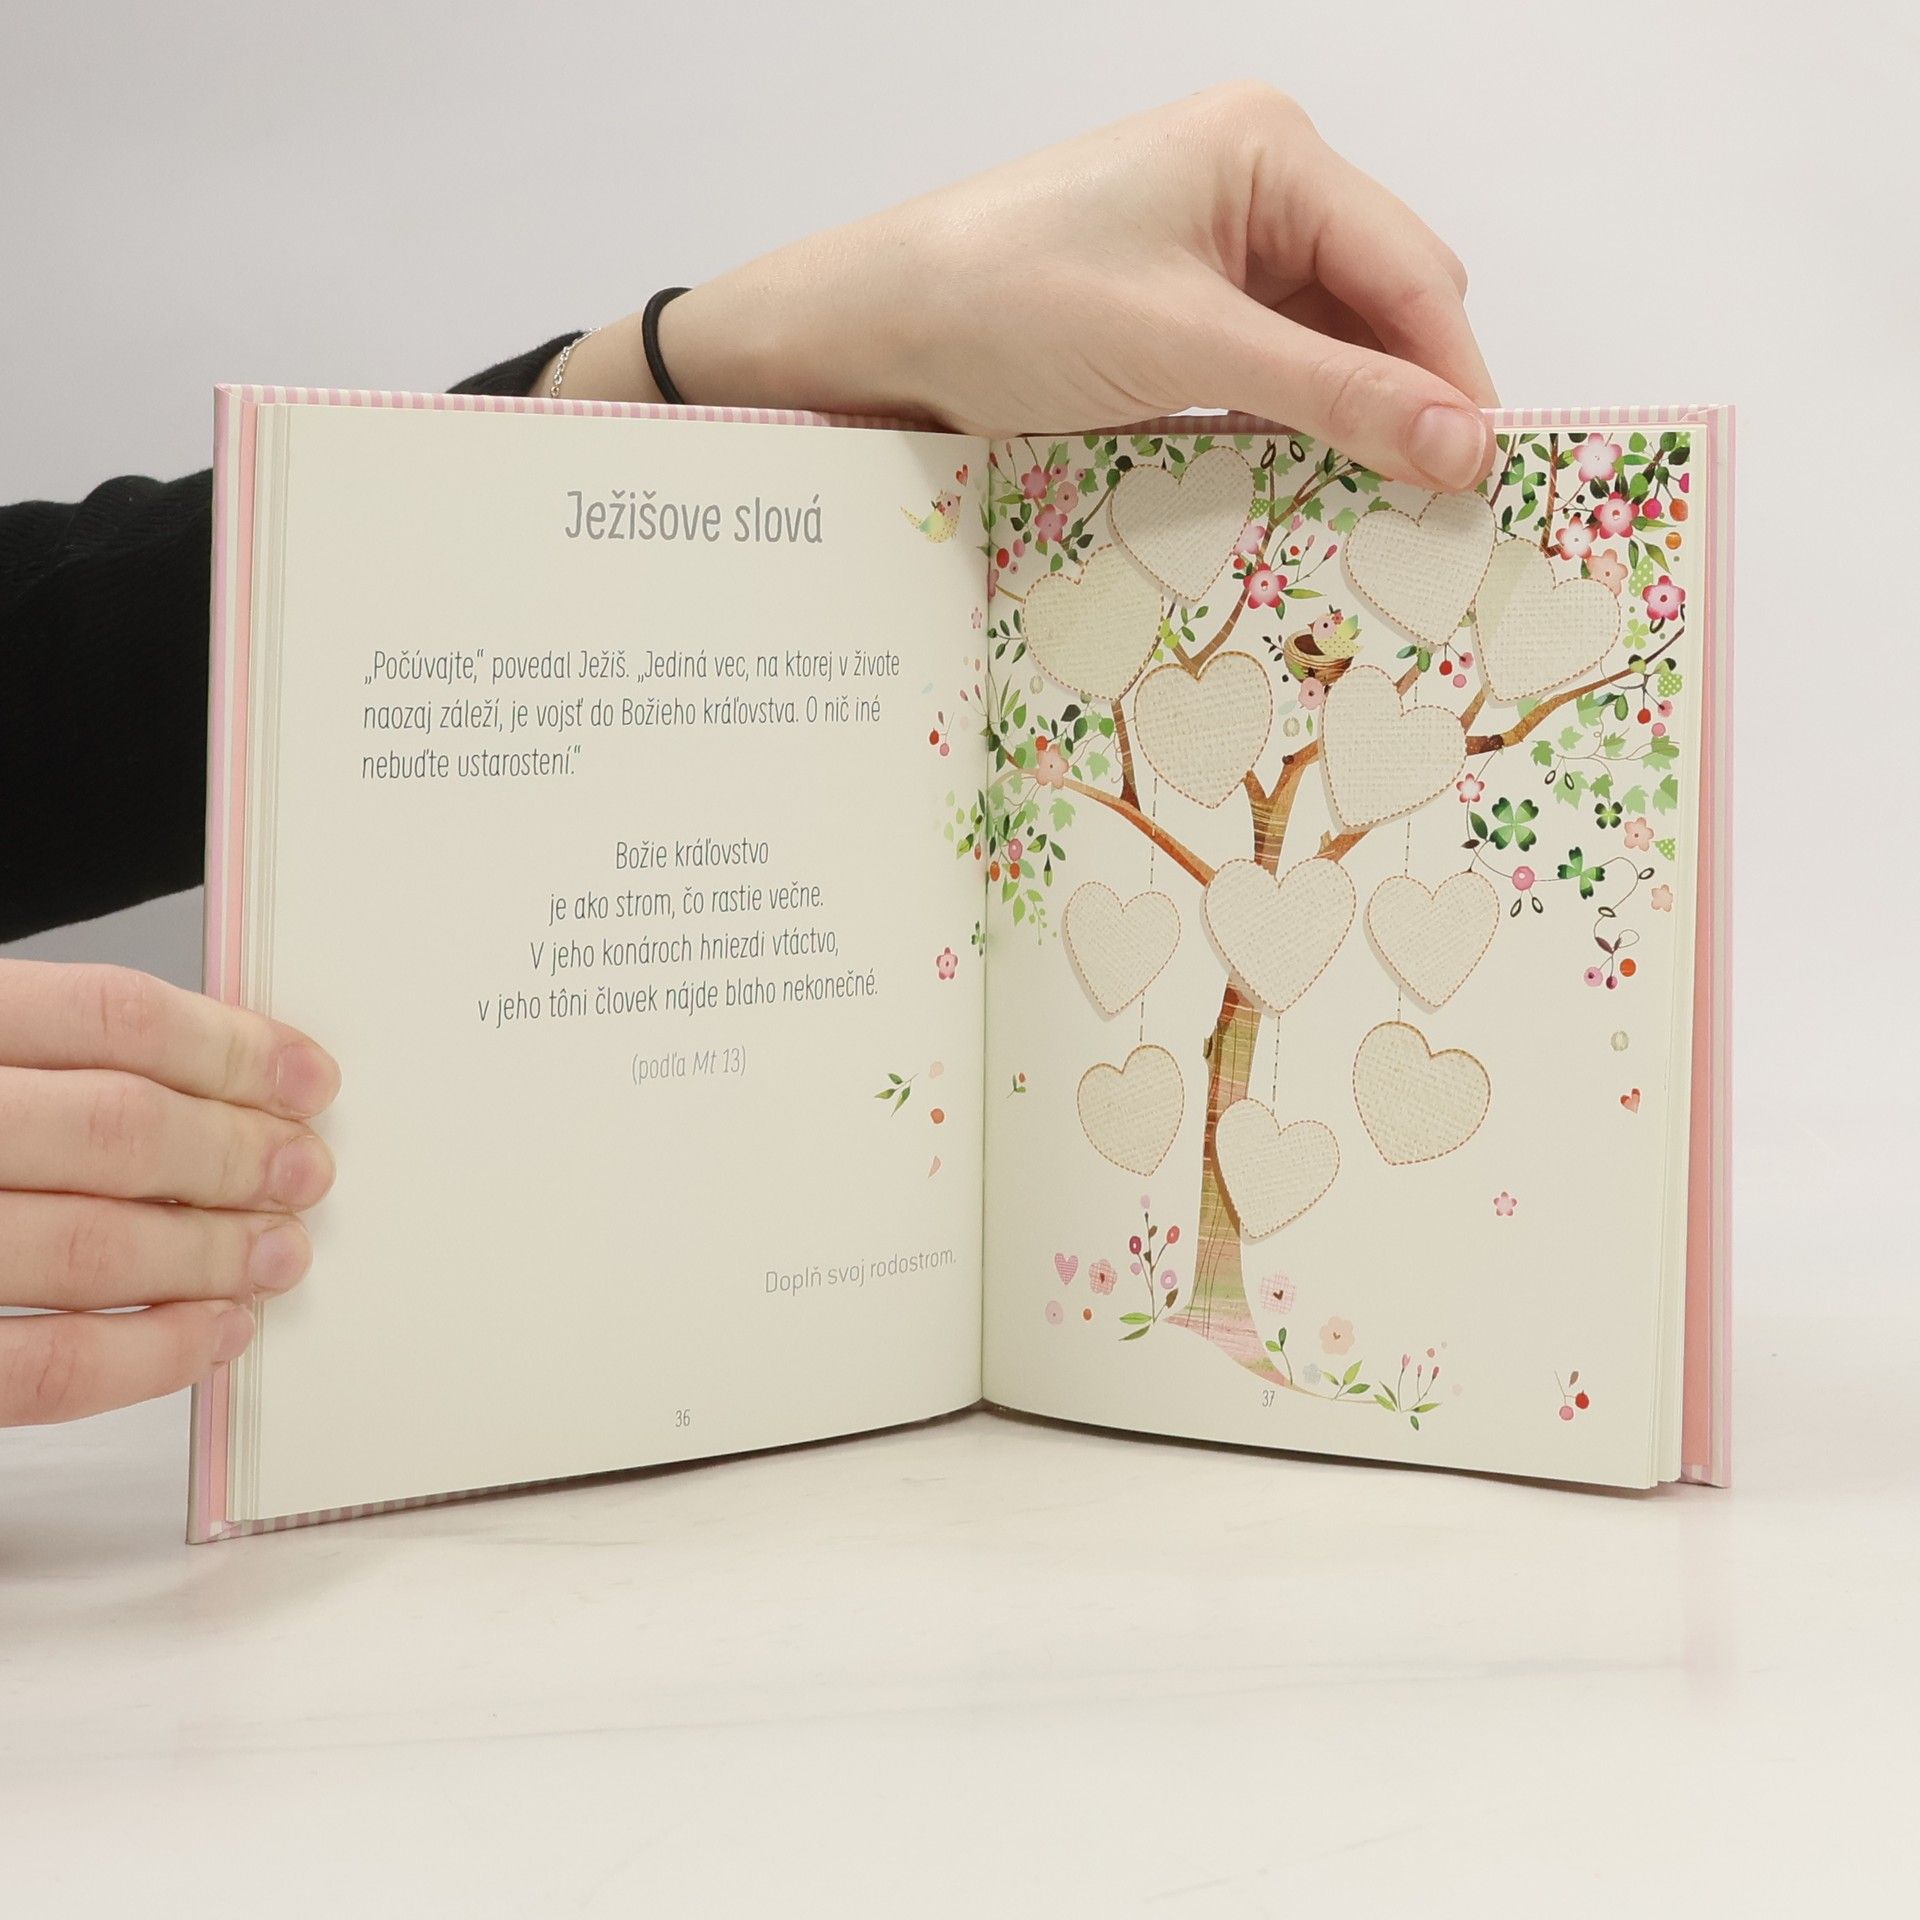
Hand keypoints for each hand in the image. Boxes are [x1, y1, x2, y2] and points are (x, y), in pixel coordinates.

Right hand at [0, 961, 337, 1424]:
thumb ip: (37, 1058)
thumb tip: (209, 1078)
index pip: (109, 1018)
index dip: (229, 1048)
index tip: (303, 1075)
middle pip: (117, 1131)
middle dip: (237, 1156)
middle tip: (304, 1171)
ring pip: (90, 1248)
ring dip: (212, 1256)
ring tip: (277, 1253)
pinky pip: (40, 1370)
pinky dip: (148, 1357)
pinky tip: (211, 1335)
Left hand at [553, 83, 1497, 489]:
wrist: (871, 334)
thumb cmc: (1005, 303)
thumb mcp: (1184, 350)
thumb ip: (1332, 395)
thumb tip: (1467, 446)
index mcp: (1272, 153)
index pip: (1411, 270)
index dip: (1457, 375)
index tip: (1488, 480)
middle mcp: (1258, 192)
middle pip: (1384, 309)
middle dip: (1410, 404)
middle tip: (1433, 517)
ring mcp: (1218, 258)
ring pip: (1332, 354)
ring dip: (1352, 430)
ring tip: (1377, 521)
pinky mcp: (1181, 322)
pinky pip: (1273, 382)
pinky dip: (1294, 437)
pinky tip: (1305, 495)